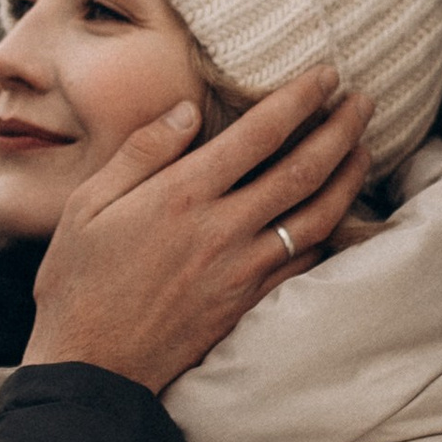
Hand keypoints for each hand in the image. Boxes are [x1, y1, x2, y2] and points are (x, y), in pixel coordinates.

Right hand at [26, 70, 371, 393]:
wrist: (92, 366)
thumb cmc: (78, 282)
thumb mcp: (87, 205)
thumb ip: (141, 152)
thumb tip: (187, 110)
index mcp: (181, 196)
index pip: (259, 135)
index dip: (299, 99)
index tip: (324, 74)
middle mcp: (222, 229)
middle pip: (303, 170)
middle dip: (341, 129)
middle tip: (364, 100)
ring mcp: (243, 270)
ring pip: (316, 216)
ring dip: (348, 177)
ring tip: (363, 148)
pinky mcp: (250, 303)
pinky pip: (304, 261)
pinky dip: (330, 232)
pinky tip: (336, 213)